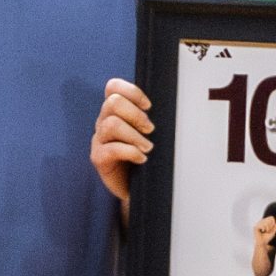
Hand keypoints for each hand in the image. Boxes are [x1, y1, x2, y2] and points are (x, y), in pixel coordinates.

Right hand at [91, 77, 153, 207]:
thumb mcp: (150, 133)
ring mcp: (99, 140)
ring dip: (134, 135)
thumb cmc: (147, 157)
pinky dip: (130, 152)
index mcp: (115, 111)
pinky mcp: (99, 158)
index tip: (149, 106)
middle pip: (113, 103)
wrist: (139, 188)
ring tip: (148, 148)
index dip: (131, 92)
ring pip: (111, 124)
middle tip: (150, 129)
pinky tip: (141, 159)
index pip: (113, 87)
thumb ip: (153, 118)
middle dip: (135, 114)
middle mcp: (104, 122)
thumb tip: (177, 105)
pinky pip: (111, 149)